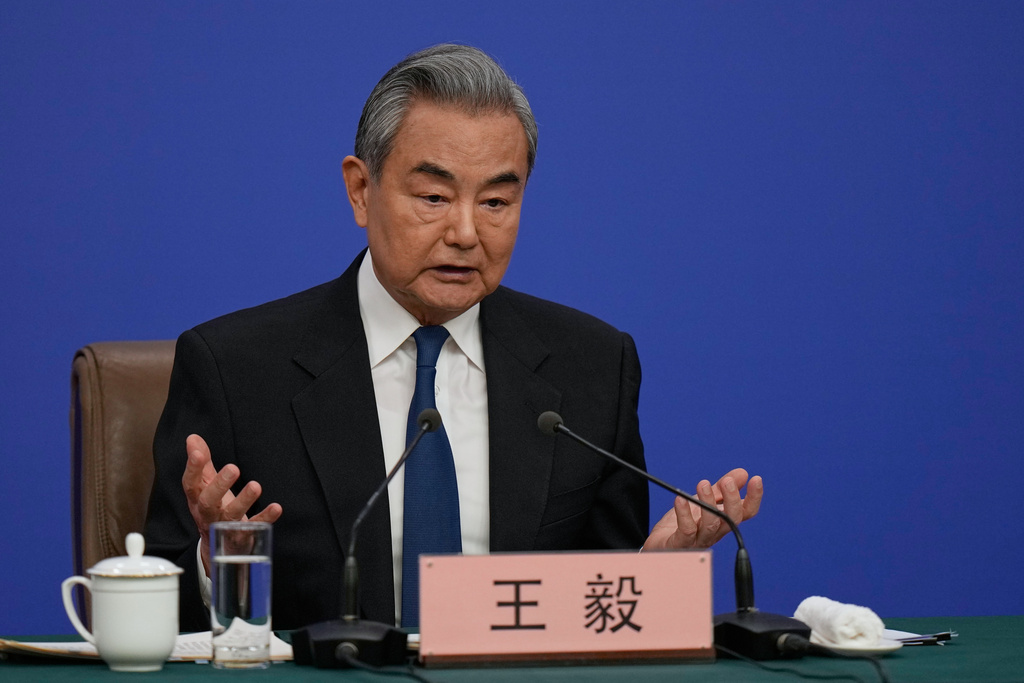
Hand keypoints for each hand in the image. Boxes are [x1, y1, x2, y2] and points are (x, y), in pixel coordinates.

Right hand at [181, 434, 282, 574]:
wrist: (220, 547)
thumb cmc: (213, 509)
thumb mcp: (205, 486)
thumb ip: (202, 463)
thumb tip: (193, 438)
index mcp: (197, 499)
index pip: (190, 484)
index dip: (192, 469)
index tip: (198, 453)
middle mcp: (208, 514)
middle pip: (208, 502)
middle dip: (219, 485)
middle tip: (233, 468)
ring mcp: (225, 526)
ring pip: (231, 515)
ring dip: (243, 500)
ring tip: (255, 486)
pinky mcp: (243, 535)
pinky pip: (254, 527)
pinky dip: (265, 517)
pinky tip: (276, 507)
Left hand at [642, 468, 761, 550]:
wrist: (660, 544)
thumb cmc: (683, 524)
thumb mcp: (702, 501)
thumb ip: (720, 489)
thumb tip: (742, 473)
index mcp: (722, 522)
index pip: (745, 513)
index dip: (753, 498)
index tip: (756, 479)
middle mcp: (714, 533)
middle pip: (732, 520)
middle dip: (732, 500)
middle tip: (727, 481)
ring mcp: (698, 540)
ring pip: (711, 525)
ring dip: (708, 503)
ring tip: (703, 484)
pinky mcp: (680, 544)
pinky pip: (686, 530)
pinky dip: (684, 514)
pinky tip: (680, 499)